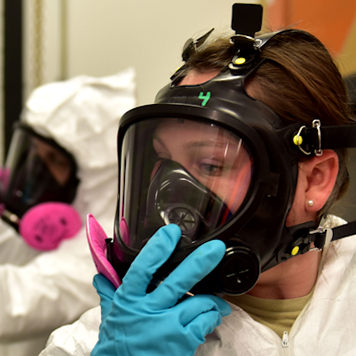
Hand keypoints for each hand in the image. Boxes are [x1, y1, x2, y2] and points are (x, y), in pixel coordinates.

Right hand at [92, 224, 230, 355]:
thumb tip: (101, 275)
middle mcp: (148, 311)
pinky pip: (205, 321)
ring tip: (216, 301)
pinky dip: (212, 317)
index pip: (143, 268)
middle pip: (177, 282)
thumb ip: (109, 294)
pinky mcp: (182, 342)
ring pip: (199, 302)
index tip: (172, 233)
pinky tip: (211, 317)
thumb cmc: (118, 346)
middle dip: (199, 263)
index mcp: (129, 300)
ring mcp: (167, 327)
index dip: (158, 248)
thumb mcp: (111, 318)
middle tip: (216, 248)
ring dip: (211, 300)